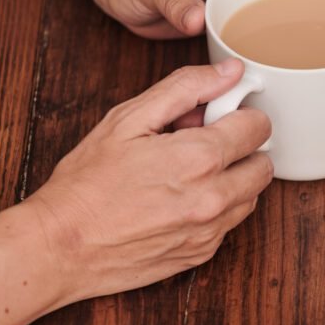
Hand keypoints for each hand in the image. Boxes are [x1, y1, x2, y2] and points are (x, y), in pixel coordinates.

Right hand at [25, 59, 272, 302]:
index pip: (259, 127)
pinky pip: (229, 224)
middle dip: (241, 150)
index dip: (240, 116)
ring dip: (232, 180)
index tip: (220, 118)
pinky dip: (216, 209)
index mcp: (200, 158)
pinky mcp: (202, 253)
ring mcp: (211, 230)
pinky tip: (179, 201)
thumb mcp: (129, 119)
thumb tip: (231, 71)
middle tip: (204, 145)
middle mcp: (214, 198)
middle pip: (263, 164)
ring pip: (251, 196)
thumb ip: (186, 88)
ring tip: (188, 175)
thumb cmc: (87, 183)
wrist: (60, 247)